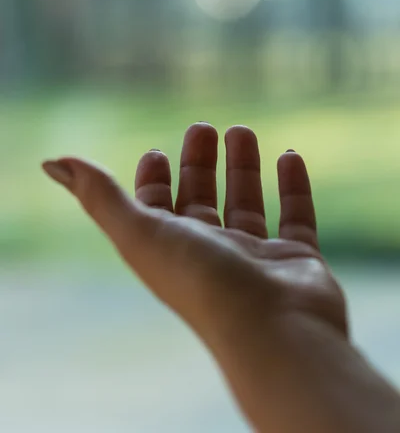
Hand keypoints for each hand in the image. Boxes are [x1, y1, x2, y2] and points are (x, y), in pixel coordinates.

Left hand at [42, 123, 346, 340]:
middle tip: (205, 126)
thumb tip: (53, 162)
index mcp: (171, 251)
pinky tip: (290, 154)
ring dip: (243, 167)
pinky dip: (294, 186)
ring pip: (247, 204)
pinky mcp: (297, 260)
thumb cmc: (201, 282)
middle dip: (199, 163)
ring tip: (242, 130)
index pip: (156, 210)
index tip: (157, 151)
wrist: (274, 332)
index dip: (153, 180)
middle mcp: (210, 254)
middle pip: (201, 200)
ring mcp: (256, 258)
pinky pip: (297, 215)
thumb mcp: (140, 232)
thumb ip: (100, 197)